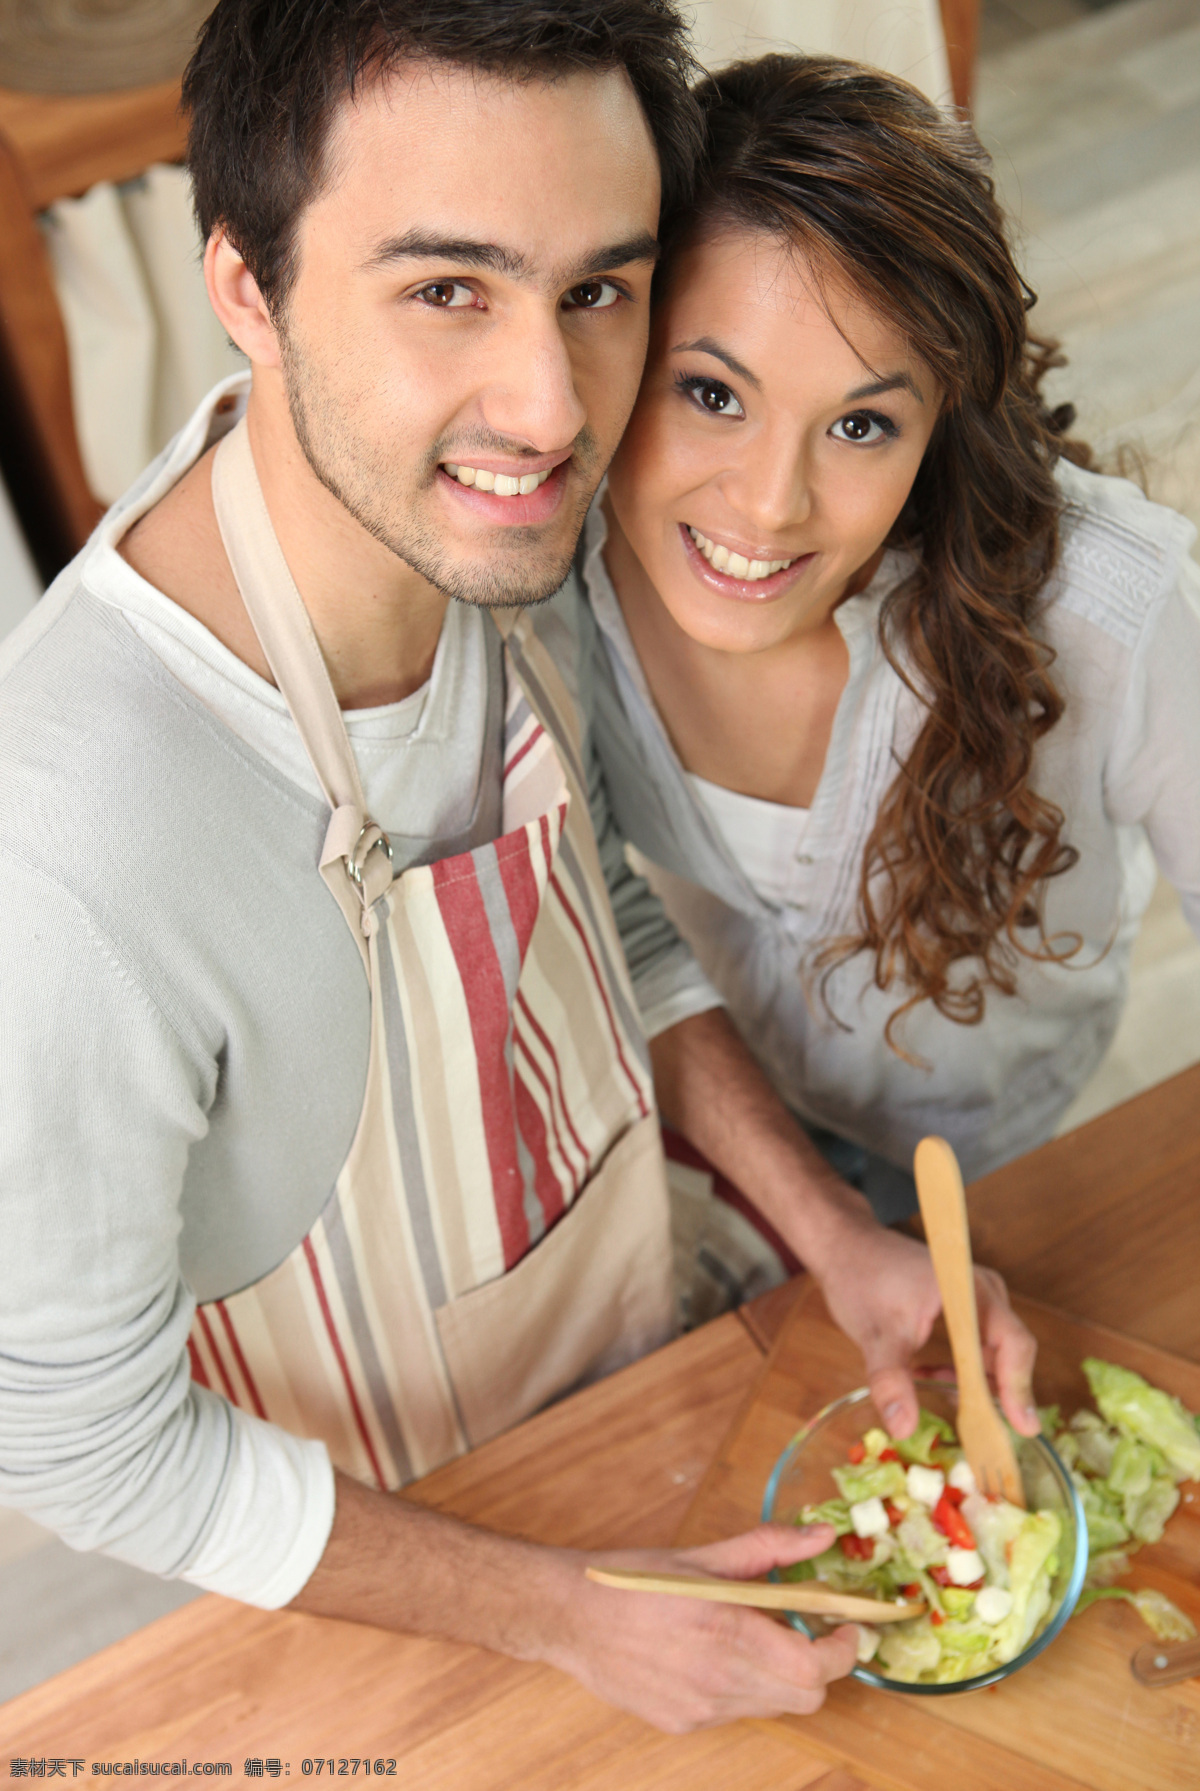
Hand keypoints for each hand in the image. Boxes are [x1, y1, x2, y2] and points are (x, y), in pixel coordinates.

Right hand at [545, 1524, 858, 1731]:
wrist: (568, 1618)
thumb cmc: (630, 1580)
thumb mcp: (702, 1556)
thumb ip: (769, 1548)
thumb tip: (820, 1535)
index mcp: (724, 1629)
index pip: (812, 1667)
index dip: (841, 1650)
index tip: (848, 1626)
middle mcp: (716, 1678)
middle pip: (806, 1698)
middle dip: (820, 1667)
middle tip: (813, 1632)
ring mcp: (700, 1708)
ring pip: (775, 1707)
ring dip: (783, 1677)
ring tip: (760, 1638)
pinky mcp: (683, 1723)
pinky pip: (738, 1711)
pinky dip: (746, 1687)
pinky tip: (720, 1656)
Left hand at [815, 1215, 1039, 1440]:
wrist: (846, 1247)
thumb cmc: (860, 1279)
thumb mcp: (874, 1335)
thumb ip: (890, 1381)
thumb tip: (904, 1428)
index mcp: (970, 1290)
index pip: (1012, 1342)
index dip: (1019, 1387)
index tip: (1023, 1428)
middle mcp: (983, 1292)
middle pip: (1009, 1352)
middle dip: (996, 1394)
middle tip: (983, 1435)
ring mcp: (976, 1300)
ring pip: (993, 1353)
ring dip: (975, 1384)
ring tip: (953, 1409)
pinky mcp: (964, 1309)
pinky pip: (976, 1348)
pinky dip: (961, 1370)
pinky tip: (930, 1377)